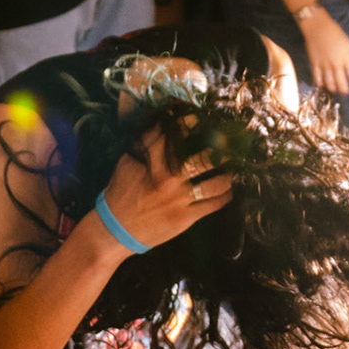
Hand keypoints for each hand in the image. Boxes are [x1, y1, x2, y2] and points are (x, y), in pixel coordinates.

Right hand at [97, 125, 233, 249]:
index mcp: (152, 165)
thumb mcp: (126, 166)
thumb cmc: (120, 197)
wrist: (116, 231)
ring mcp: (178, 200)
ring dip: (227, 176)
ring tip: (232, 170)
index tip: (196, 118)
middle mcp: (168, 181)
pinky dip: (224, 197)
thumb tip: (157, 129)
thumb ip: (142, 149)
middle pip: (202, 161)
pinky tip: (228, 191)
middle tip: (227, 145)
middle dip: (218, 152)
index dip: (185, 125)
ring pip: (213, 185)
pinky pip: (212, 205)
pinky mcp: (185, 218)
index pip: (172, 139)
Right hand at [298, 7, 348, 94]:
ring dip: (332, 88)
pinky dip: (320, 83)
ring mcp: (324, 64)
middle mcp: (336, 63)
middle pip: (341, 81)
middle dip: (344, 89)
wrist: (317, 27)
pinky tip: (322, 85)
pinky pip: (317, 77)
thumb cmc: (334, 32)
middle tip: (345, 93)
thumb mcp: (347, 43)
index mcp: (346, 57)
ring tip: (334, 91)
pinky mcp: (314, 63)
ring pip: (329, 81)